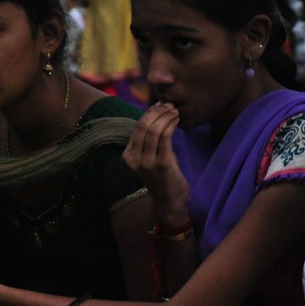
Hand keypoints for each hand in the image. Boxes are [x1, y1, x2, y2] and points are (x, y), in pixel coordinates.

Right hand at [122, 102, 189, 224]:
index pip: (137, 128)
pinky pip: (165, 138)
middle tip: (169, 105)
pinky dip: (171, 125)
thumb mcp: (149, 157)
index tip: (160, 105)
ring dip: (166, 117)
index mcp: (128, 156)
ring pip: (154, 130)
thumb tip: (157, 114)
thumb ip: (149, 141)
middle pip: (144, 127)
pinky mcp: (162, 164)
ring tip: (175, 111)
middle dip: (157, 112)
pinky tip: (176, 120)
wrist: (169, 200)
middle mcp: (134, 159)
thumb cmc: (161, 176)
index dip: (149, 113)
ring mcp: (147, 163)